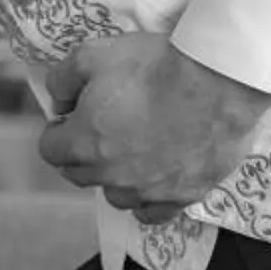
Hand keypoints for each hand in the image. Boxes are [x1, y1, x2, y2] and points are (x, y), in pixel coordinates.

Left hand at [36, 32, 270, 222]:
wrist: (220, 79)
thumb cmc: (155, 65)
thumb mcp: (92, 55)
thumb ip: (62, 81)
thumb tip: (58, 103)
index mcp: (83, 142)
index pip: (50, 150)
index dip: (58, 132)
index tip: (72, 118)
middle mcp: (110, 174)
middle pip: (79, 174)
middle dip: (82, 153)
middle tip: (103, 131)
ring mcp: (147, 189)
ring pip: (116, 196)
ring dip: (115, 178)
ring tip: (132, 155)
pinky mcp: (183, 194)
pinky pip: (153, 214)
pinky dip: (148, 201)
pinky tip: (154, 183)